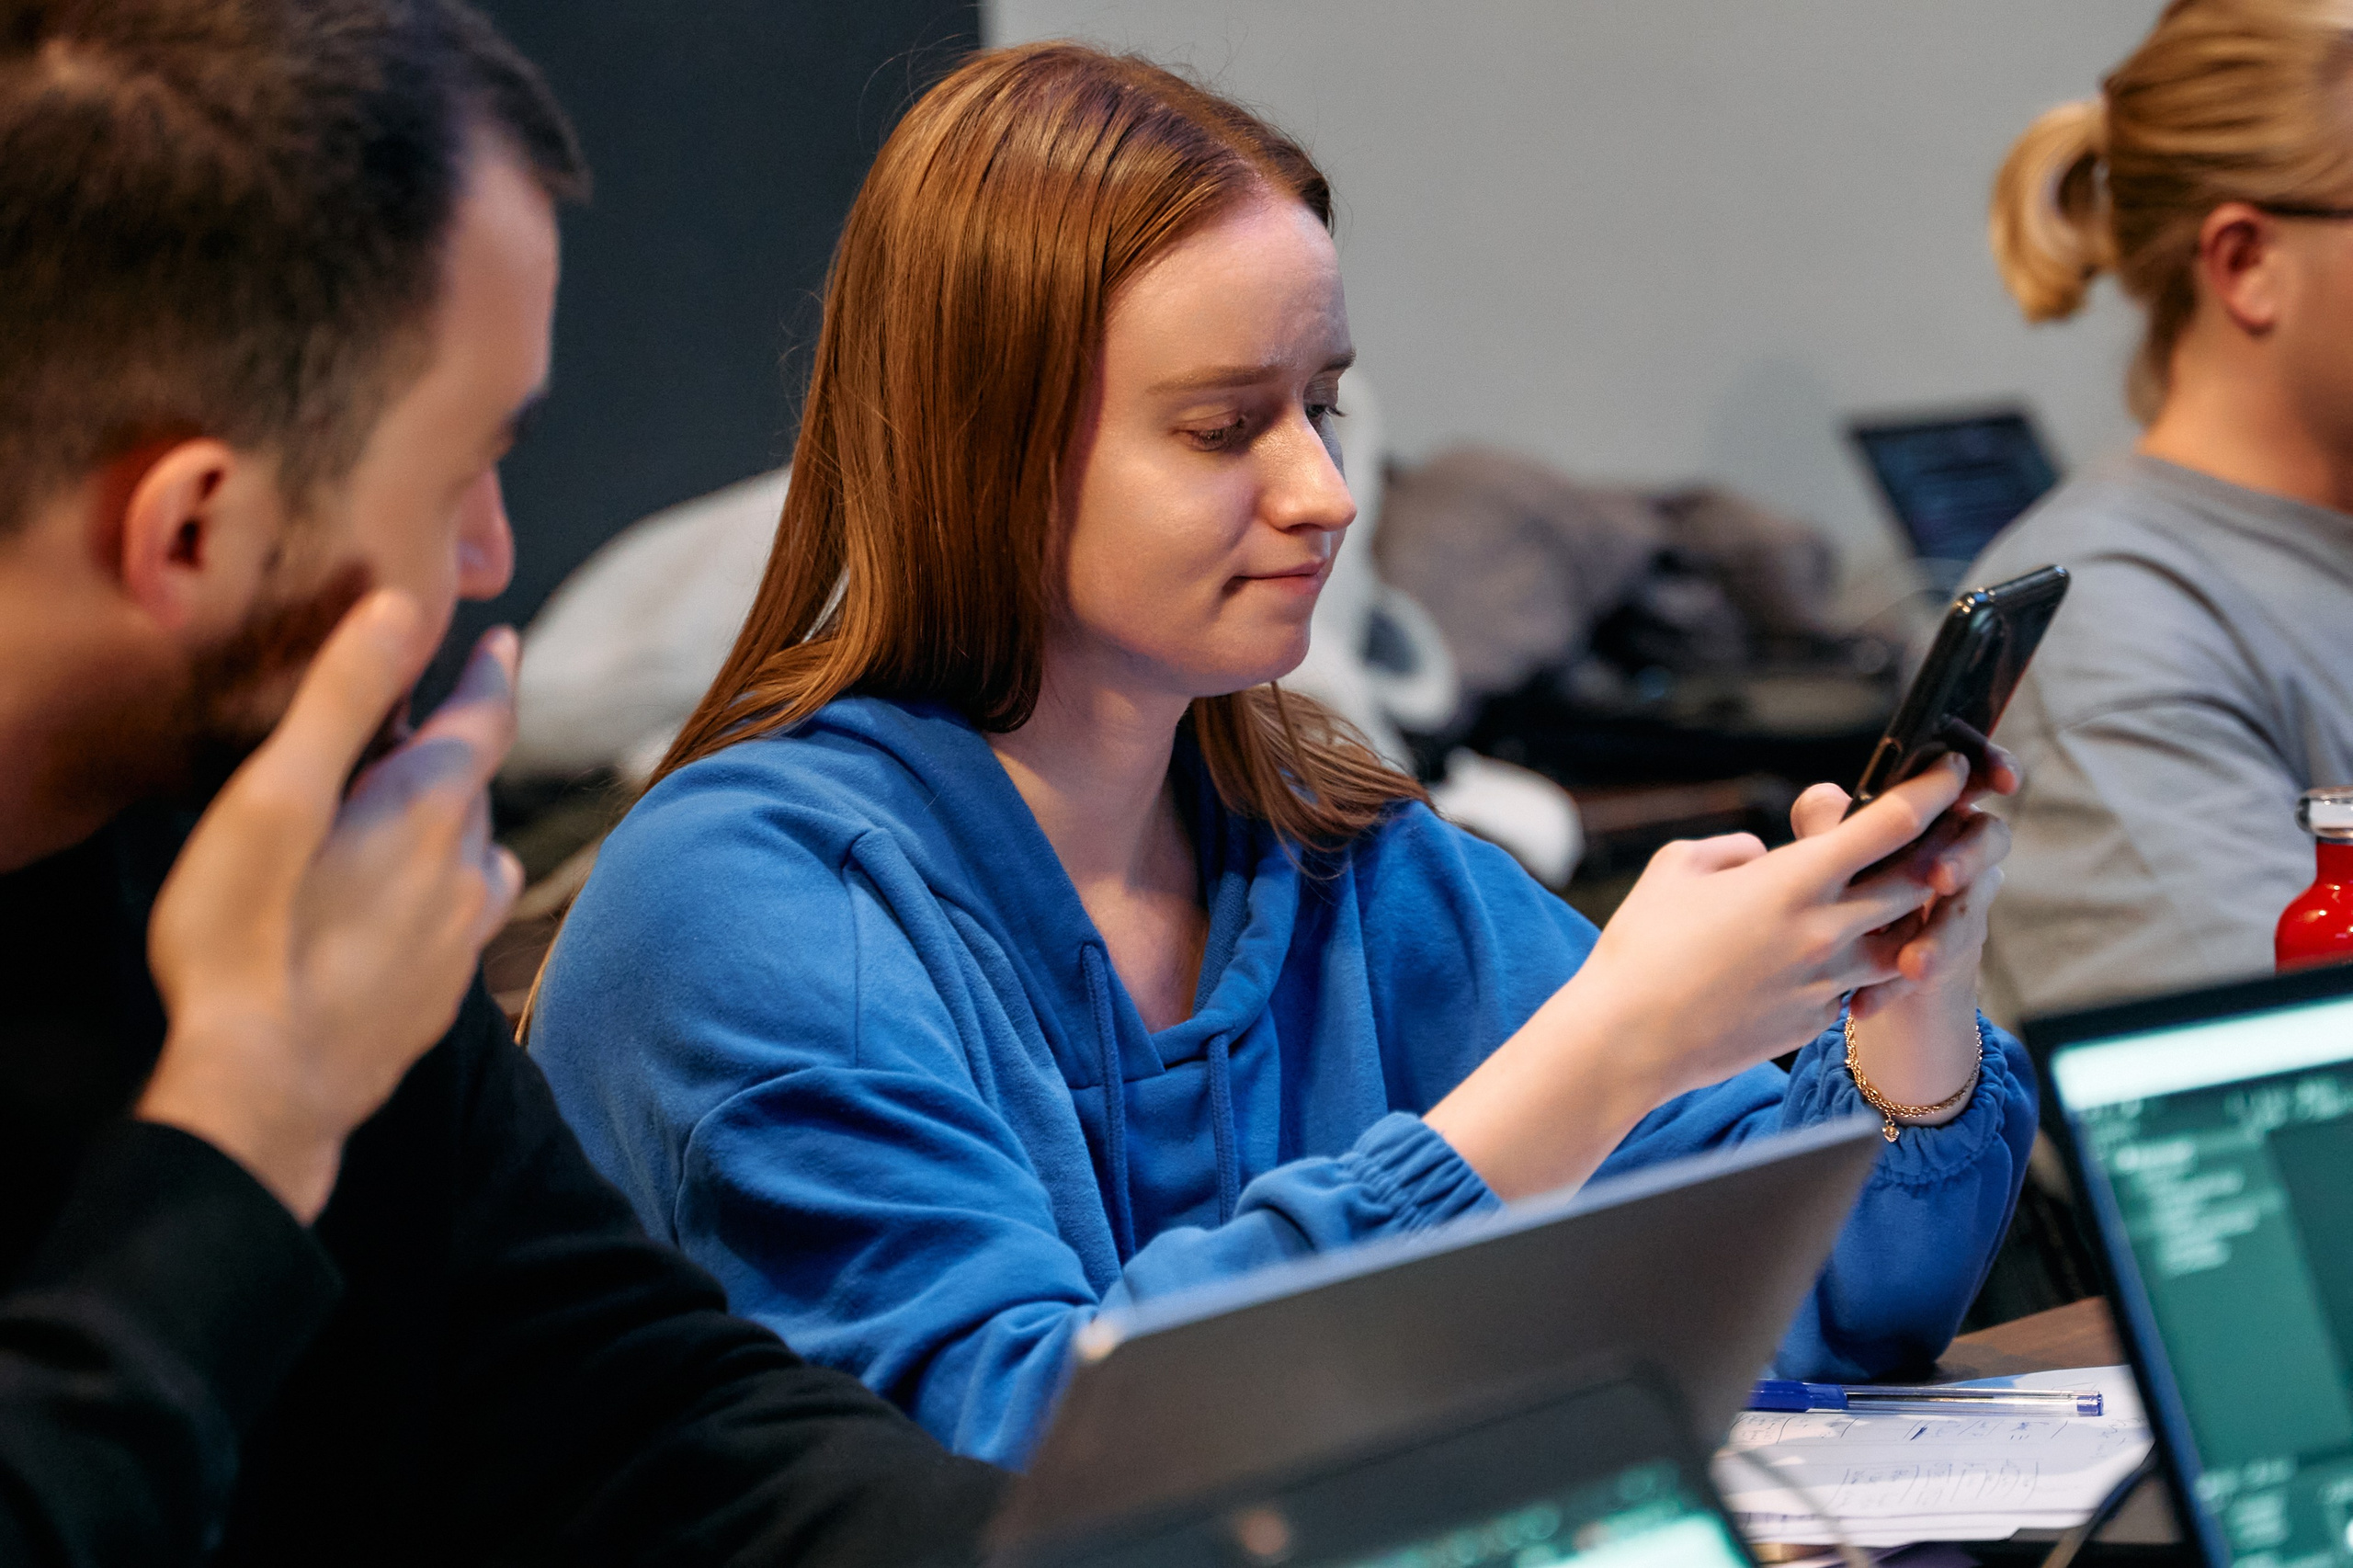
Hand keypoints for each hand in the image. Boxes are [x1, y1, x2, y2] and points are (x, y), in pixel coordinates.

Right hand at [138, 593, 522, 1220]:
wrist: (264, 1091)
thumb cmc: (248, 936)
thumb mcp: (278, 795)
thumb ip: (344, 700)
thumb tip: (402, 608)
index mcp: (432, 811)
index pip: (486, 721)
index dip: (492, 675)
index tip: (504, 644)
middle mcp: (467, 872)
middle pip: (471, 791)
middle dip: (444, 754)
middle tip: (398, 732)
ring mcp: (459, 943)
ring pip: (469, 858)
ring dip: (441, 828)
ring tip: (391, 818)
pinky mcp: (437, 998)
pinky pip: (451, 921)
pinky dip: (429, 893)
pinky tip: (383, 909)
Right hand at [1428, 755, 1979, 1199]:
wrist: (1628, 1041)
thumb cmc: (1641, 949)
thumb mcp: (1675, 868)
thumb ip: (1730, 848)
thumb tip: (1758, 853)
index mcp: (1795, 880)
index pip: (1893, 824)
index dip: (1932, 789)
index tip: (1949, 770)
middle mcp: (1826, 931)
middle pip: (1921, 881)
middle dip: (1939, 850)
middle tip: (1942, 829)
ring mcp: (1829, 982)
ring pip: (1905, 940)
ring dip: (1908, 915)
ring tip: (1893, 896)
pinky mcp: (1818, 1020)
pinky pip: (1860, 984)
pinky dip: (1858, 963)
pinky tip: (1829, 955)